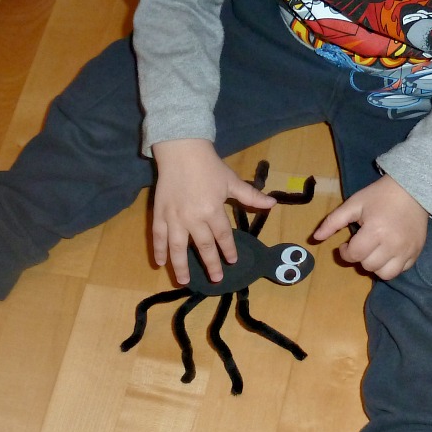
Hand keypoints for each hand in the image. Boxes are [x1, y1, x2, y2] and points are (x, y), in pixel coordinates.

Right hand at [152, 139, 275, 284]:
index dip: (229, 250)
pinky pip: (159, 236)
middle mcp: (193, 218)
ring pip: (177, 248)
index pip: (223, 236)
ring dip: (181, 266)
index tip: (232, 260)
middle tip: (216, 279)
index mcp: (212, 210)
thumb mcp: (231, 181)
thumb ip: (250, 196)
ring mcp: (174, 218)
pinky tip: (160, 263)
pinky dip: (159, 250)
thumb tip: (273, 203)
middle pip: (203, 246)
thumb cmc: (208, 165)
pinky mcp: (159, 213)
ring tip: (184, 282)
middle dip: (210, 265)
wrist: (181, 150)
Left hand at [313, 175, 428, 279]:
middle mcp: (392, 245)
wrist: (412, 190)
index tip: (346, 244)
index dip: (345, 252)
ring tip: (374, 252)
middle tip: (362, 245)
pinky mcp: (416, 253)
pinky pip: (401, 270)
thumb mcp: (353, 204)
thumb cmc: (379, 196)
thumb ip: (333, 222)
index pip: (354, 255)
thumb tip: (315, 238)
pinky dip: (392, 266)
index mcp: (375, 232)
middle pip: (368, 266)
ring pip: (385, 274)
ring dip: (375, 266)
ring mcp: (406, 250)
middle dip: (360, 257)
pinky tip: (388, 253)